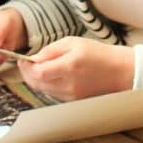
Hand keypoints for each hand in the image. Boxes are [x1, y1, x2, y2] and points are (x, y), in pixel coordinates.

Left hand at [17, 37, 134, 100]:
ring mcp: (70, 96)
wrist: (118, 71)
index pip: (38, 73)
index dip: (26, 67)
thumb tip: (34, 58)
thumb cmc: (98, 54)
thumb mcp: (74, 42)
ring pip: (43, 90)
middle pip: (37, 84)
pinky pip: (52, 93)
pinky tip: (50, 75)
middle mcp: (68, 85)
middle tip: (26, 63)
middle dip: (27, 74)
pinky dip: (46, 84)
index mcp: (69, 67)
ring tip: (38, 67)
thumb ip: (51, 50)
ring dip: (36, 80)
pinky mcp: (73, 100)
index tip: (23, 59)